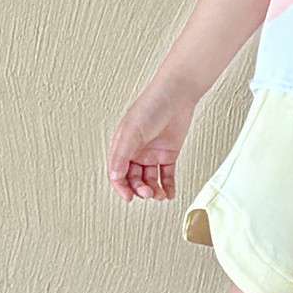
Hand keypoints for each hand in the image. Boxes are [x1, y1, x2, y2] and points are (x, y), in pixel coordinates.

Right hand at [107, 83, 195, 200]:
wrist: (177, 95)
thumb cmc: (151, 106)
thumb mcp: (132, 131)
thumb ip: (122, 154)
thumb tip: (115, 176)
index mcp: (122, 146)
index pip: (117, 173)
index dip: (121, 187)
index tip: (128, 197)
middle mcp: (136, 152)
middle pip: (134, 179)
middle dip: (140, 189)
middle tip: (148, 193)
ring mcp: (152, 154)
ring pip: (150, 180)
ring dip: (154, 190)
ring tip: (160, 195)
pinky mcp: (168, 154)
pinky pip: (166, 175)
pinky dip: (168, 186)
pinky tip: (169, 194)